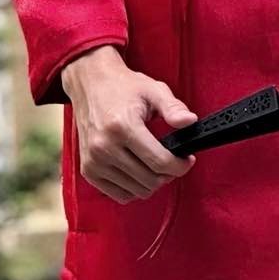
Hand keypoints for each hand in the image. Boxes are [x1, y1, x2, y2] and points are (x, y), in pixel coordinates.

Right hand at [61, 45, 197, 204]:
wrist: (90, 85)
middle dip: (168, 174)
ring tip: (156, 164)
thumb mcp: (153, 90)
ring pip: (136, 191)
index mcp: (123, 126)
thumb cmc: (124, 87)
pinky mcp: (88, 170)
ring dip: (152, 182)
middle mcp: (104, 147)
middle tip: (173, 160)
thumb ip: (173, 108)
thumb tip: (190, 122)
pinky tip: (140, 170)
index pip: (159, 161)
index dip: (180, 165)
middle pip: (149, 180)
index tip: (188, 160)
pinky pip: (119, 195)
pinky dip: (134, 188)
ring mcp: (94, 161)